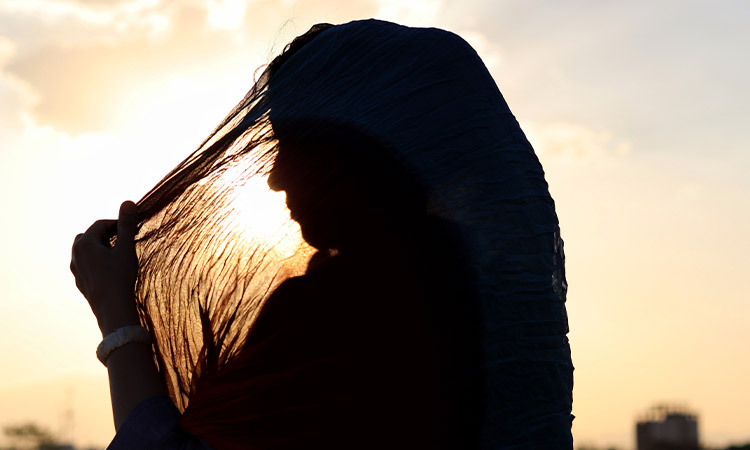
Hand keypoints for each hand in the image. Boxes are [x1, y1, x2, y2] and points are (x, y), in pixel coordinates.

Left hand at [71, 201, 140, 335]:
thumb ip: (126, 225)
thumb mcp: (126, 248)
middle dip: (106, 235)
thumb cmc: (119, 277)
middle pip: (90, 236)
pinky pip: (87, 266)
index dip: (118, 224)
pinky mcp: (80, 282)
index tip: (133, 228)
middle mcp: (75, 255)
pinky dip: (98, 262)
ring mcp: (75, 270)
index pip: (101, 225)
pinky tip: (112, 270)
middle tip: (124, 241)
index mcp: (83, 244)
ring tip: (118, 255)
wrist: (112, 309)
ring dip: (101, 249)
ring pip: (87, 252)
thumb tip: (128, 202)